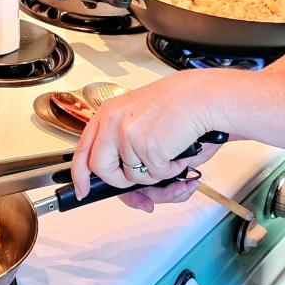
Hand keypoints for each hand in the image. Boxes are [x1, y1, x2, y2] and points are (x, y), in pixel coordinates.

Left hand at [70, 70, 224, 210]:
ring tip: (169, 148)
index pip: (83, 149)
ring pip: (133, 176)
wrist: (203, 96)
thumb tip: (126, 182)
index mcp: (109, 112)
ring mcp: (128, 135)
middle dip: (121, 180)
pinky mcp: (147, 148)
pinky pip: (157, 176)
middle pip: (101, 168)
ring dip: (155, 171)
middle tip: (142, 173)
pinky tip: (178, 149)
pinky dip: (172, 169)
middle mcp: (113, 122)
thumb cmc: (180, 105)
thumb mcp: (140, 119)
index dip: (80, 175)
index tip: (82, 188)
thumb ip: (124, 147)